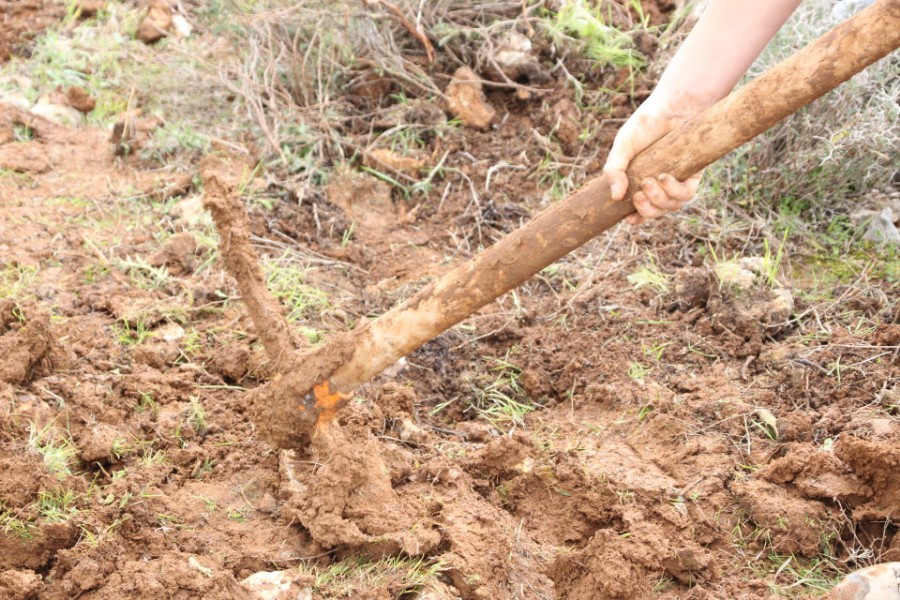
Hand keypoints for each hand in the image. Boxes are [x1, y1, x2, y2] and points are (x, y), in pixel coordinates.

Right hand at [603, 101, 703, 224]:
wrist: (673, 106)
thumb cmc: (645, 124)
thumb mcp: (622, 147)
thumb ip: (613, 170)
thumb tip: (615, 197)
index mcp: (640, 181)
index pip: (640, 208)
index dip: (636, 218)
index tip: (629, 219)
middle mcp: (659, 185)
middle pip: (655, 212)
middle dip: (646, 210)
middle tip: (638, 195)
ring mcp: (676, 181)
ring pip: (670, 206)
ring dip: (658, 200)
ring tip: (649, 181)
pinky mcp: (693, 175)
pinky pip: (687, 195)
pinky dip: (674, 191)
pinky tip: (664, 177)